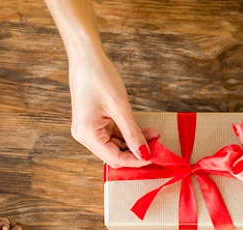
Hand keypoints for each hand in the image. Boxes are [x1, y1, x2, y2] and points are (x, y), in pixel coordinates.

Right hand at [69, 48, 159, 166]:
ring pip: (116, 147)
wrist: (85, 55)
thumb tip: (144, 154)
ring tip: (153, 135)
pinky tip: (143, 130)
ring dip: (135, 143)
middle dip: (136, 152)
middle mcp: (85, 136)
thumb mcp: (120, 107)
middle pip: (115, 155)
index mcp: (87, 135)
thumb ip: (132, 133)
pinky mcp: (95, 124)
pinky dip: (129, 135)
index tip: (154, 156)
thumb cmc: (98, 77)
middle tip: (156, 146)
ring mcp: (89, 130)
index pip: (115, 159)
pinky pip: (114, 136)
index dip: (136, 160)